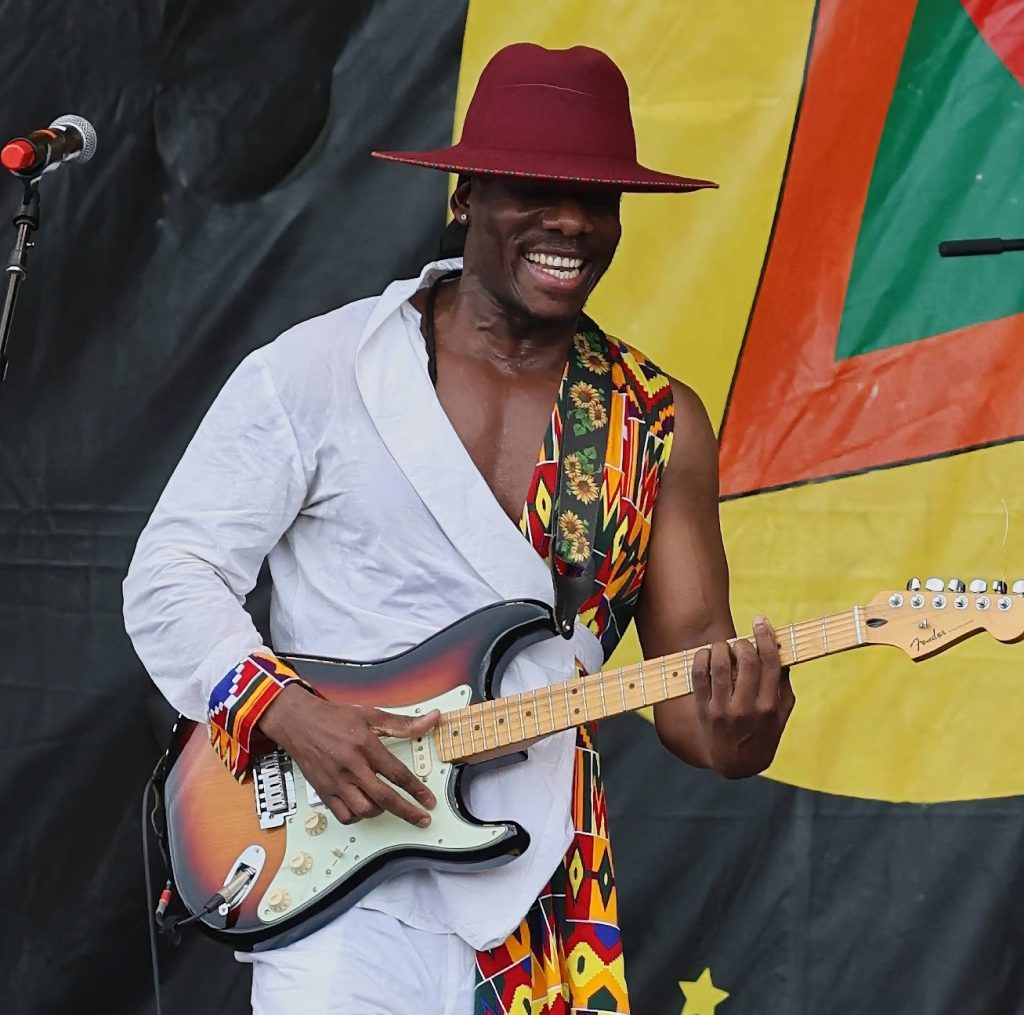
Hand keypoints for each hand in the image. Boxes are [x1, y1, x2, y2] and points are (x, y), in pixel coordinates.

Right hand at [257, 684, 439, 826]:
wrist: (298, 722)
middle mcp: (351, 766)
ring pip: (363, 810)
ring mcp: (336, 781)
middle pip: (384, 798)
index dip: (417, 789)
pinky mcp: (323, 791)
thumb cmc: (333, 717)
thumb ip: (403, 723)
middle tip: (422, 819)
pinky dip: (357, 816)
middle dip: (407, 811)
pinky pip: (343, 815)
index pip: (397, 773)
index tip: (429, 801)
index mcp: (365, 746)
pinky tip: (364, 806)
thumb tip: (431, 719)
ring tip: (388, 804)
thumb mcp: (370, 714)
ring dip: (380, 811)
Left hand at [691, 616, 795, 778]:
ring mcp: (723, 710)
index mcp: (769, 706)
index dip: (766, 637)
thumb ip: (783, 682)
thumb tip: (781, 648)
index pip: (770, 663)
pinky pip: (699, 676)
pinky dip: (702, 658)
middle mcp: (747, 708)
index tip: (761, 621)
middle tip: (741, 642)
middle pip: (746, 661)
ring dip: (722, 648)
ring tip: (724, 647)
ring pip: (720, 666)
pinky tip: (707, 654)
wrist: (736, 764)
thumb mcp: (782, 712)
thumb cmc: (762, 732)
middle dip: (744, 643)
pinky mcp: (703, 711)